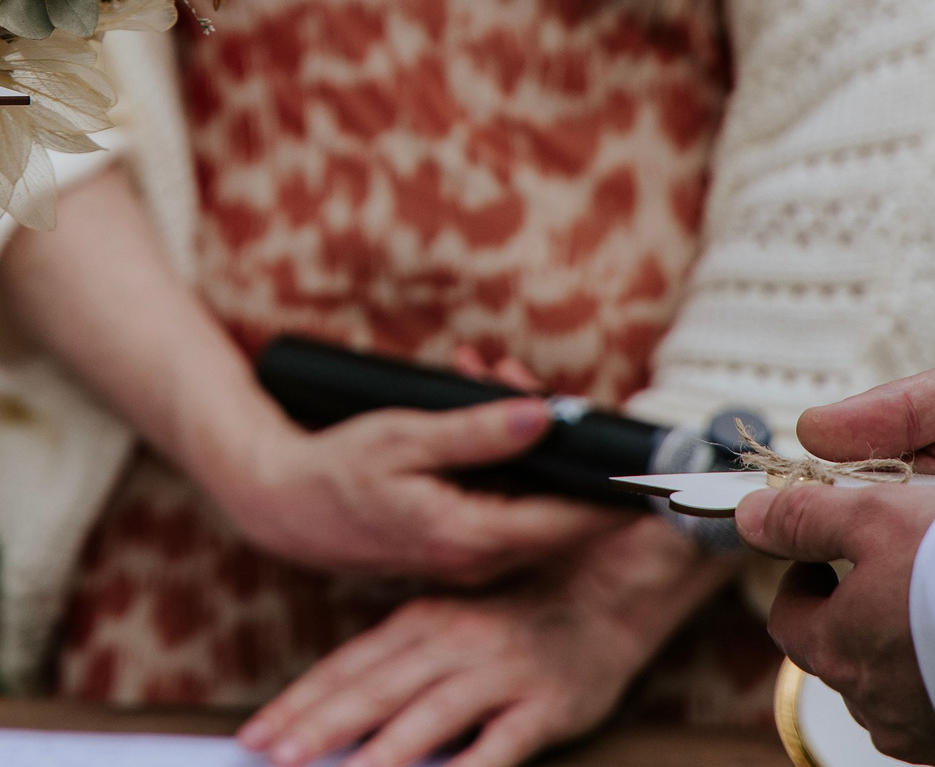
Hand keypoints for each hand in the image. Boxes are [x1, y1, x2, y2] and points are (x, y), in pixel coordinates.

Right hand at [213, 396, 609, 584]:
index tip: (654, 467)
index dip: (614, 494)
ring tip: (488, 372)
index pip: (569, 522)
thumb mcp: (405, 438)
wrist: (280, 504)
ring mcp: (468, 559)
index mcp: (470, 537)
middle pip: (555, 508)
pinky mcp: (456, 546)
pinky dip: (499, 459)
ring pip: (527, 501)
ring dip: (524, 444)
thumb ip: (478, 430)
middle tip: (527, 376)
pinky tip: (473, 405)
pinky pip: (501, 503)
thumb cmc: (334, 470)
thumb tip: (543, 415)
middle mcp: (478, 560)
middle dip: (557, 443)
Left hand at [237, 515, 732, 766]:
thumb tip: (346, 701)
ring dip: (377, 753)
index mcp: (426, 618)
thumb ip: (406, 656)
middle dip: (316, 727)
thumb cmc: (528, 605)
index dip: (301, 701)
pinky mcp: (544, 704)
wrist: (616, 580)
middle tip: (268, 758)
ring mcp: (499, 673)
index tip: (256, 734)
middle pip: (372, 692)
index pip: (349, 666)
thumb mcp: (456, 617)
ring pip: (425, 719)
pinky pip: (498, 747)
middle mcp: (454, 641)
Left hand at [736, 482, 934, 765]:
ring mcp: (929, 732)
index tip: (828, 554)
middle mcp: (877, 705)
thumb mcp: (873, 515)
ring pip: (897, 687)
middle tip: (891, 573)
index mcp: (840, 650)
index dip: (802, 579)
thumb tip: (751, 519)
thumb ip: (806, 519)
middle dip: (855, 614)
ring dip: (907, 649)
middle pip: (843, 658)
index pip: (789, 620)